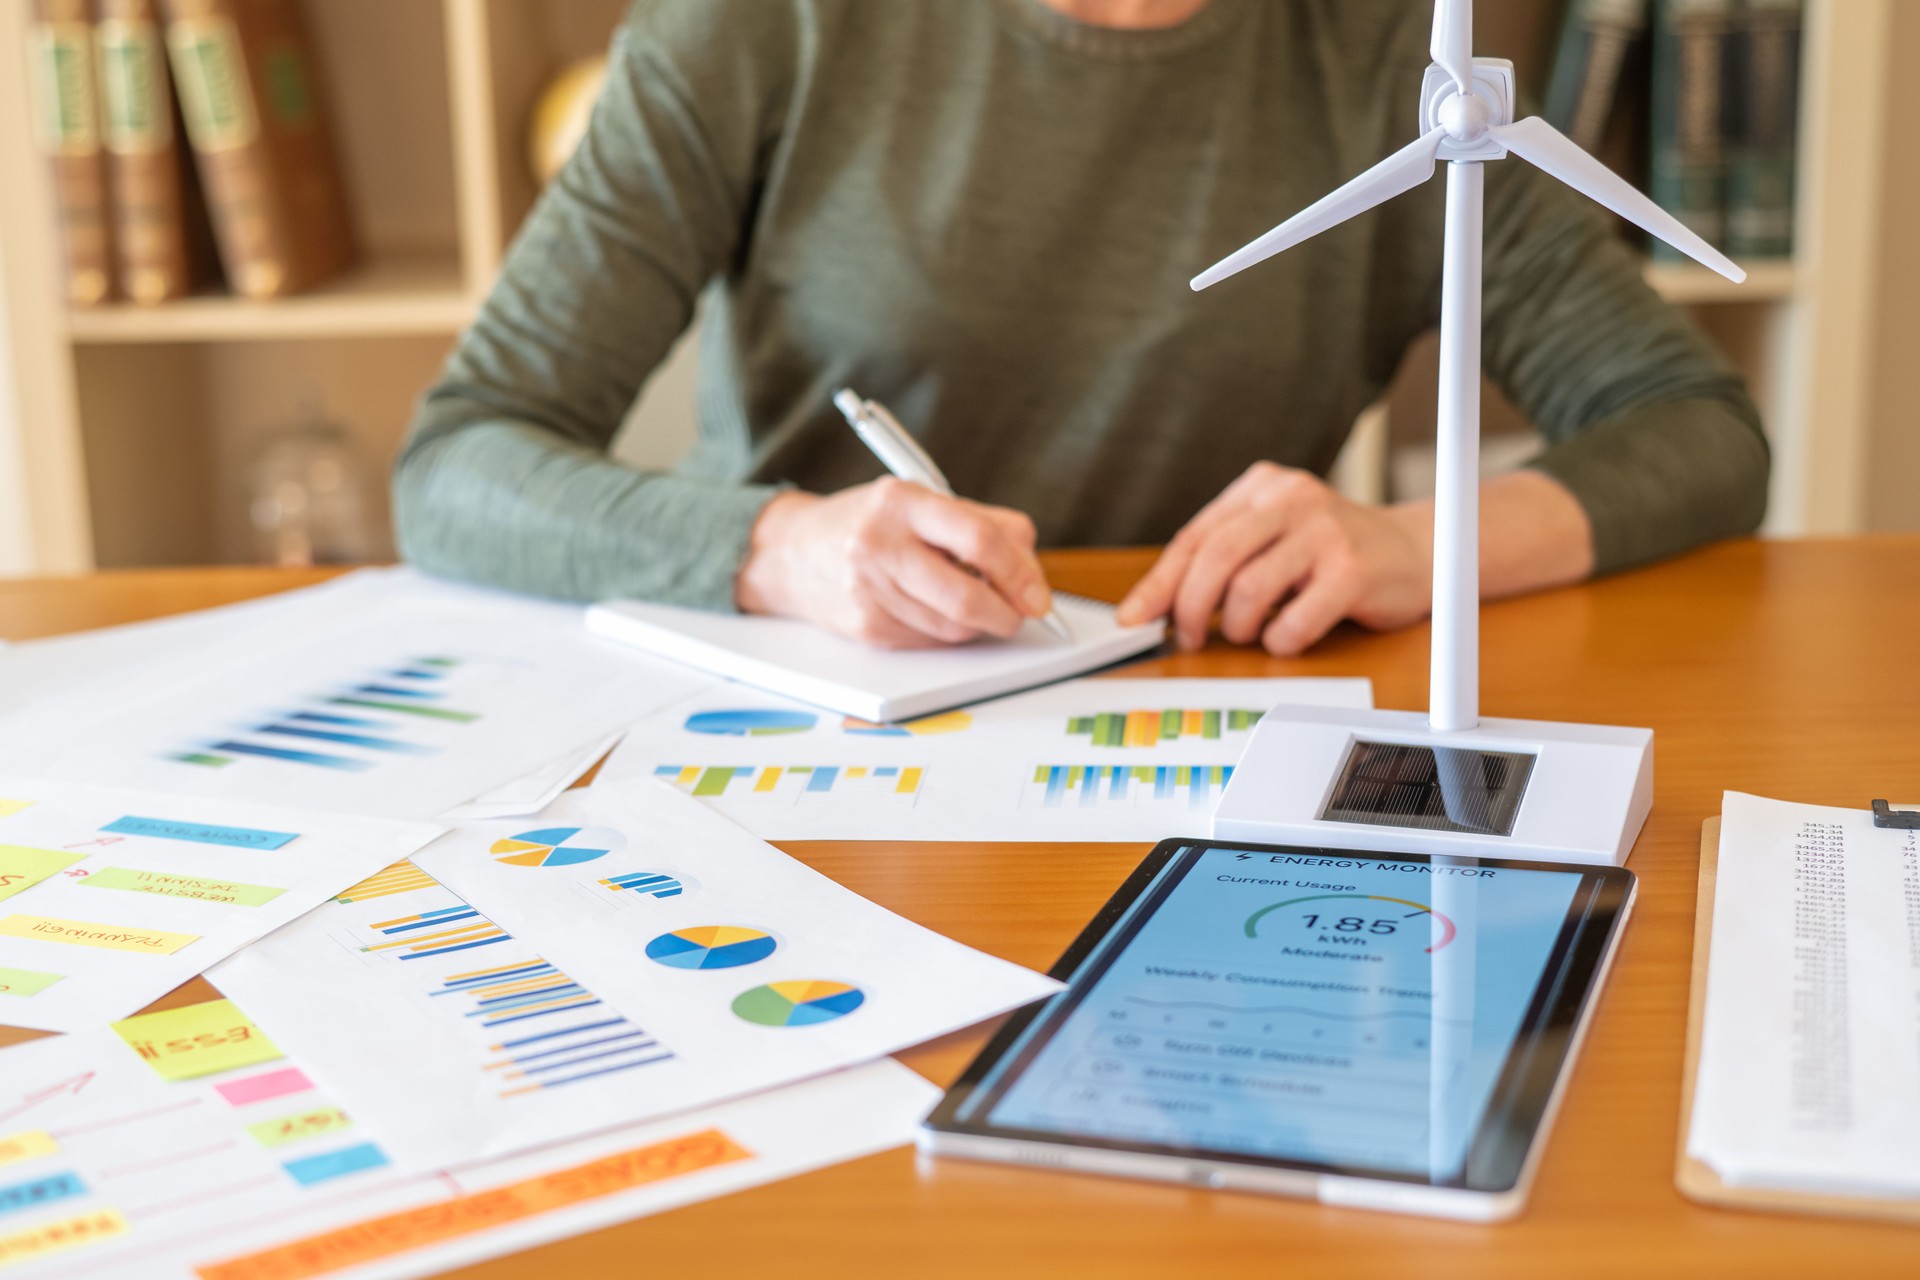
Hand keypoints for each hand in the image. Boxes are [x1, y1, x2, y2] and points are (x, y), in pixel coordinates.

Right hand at [736, 479, 1053, 648]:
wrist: (793, 553)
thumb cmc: (870, 523)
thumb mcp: (922, 501)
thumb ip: (985, 525)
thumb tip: (1032, 575)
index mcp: (903, 501)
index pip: (978, 540)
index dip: (1019, 573)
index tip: (1037, 593)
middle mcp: (880, 545)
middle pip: (966, 598)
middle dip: (1006, 614)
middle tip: (1020, 613)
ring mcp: (869, 591)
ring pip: (953, 628)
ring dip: (978, 624)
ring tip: (970, 600)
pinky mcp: (867, 628)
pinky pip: (930, 642)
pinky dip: (946, 632)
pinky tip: (933, 609)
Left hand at [1115, 462, 1432, 654]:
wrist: (1416, 551)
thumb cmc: (1332, 552)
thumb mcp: (1274, 538)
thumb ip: (1222, 560)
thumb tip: (1155, 606)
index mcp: (1262, 487)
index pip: (1194, 536)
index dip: (1158, 583)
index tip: (1133, 618)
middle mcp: (1292, 499)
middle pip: (1215, 557)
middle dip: (1189, 607)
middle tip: (1188, 637)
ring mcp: (1325, 533)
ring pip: (1248, 589)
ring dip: (1237, 627)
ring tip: (1249, 632)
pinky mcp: (1353, 571)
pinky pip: (1294, 622)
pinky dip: (1279, 642)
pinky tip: (1288, 635)